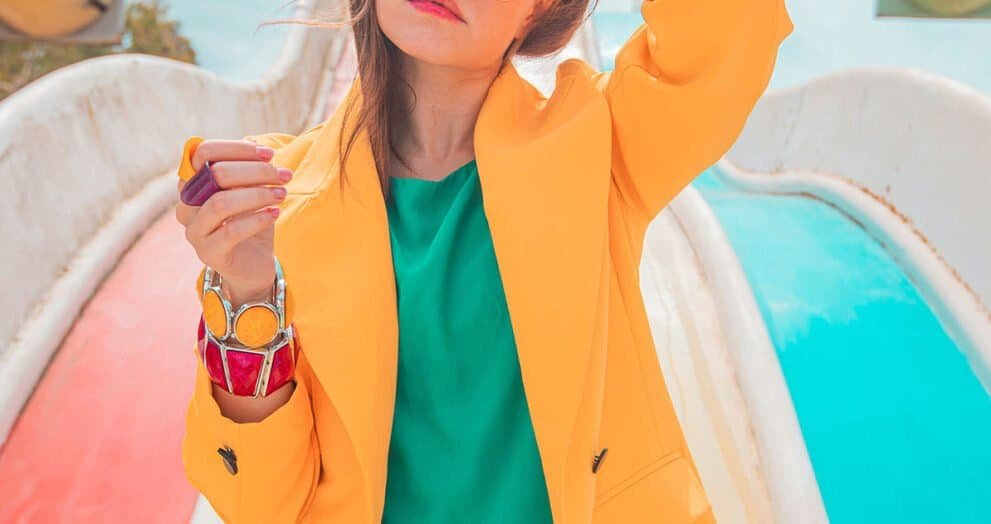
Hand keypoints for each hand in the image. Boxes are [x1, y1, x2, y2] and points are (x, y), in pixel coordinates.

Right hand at [174, 139, 291, 304]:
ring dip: (257, 195)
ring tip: (282, 194)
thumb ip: (248, 171)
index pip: (204, 153)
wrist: (253, 264)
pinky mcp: (208, 253)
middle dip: (255, 171)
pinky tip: (275, 213)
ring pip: (221, 202)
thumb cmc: (252, 221)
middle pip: (215, 174)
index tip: (270, 154)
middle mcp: (187, 205)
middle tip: (284, 175)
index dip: (237, 149)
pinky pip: (231, 231)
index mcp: (193, 183)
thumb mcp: (251, 191)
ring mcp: (194, 231)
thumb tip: (258, 147)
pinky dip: (257, 219)